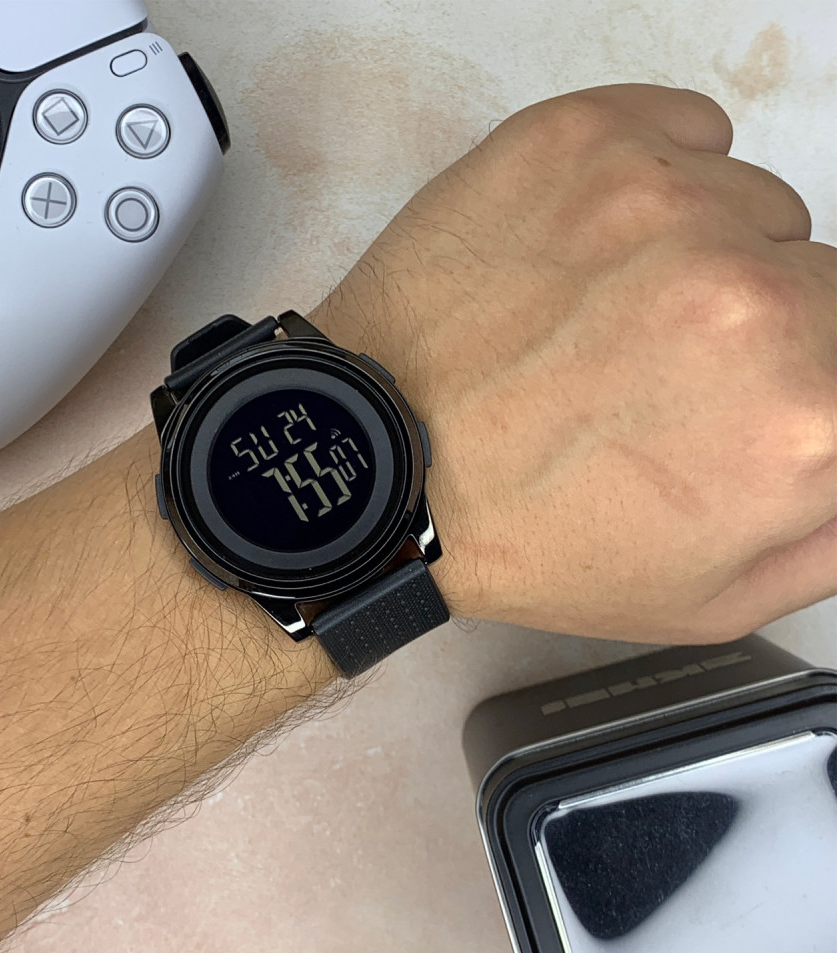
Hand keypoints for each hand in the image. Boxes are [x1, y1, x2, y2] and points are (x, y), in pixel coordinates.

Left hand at [312, 83, 834, 642]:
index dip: (801, 386)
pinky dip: (661, 180)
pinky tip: (594, 251)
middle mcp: (752, 294)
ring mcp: (663, 201)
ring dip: (702, 255)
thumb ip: (833, 531)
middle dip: (762, 329)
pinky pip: (687, 132)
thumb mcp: (707, 597)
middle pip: (823, 280)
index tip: (745, 398)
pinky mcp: (584, 139)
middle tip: (660, 371)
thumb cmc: (525, 538)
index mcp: (804, 414)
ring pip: (749, 207)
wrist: (382, 467)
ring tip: (604, 317)